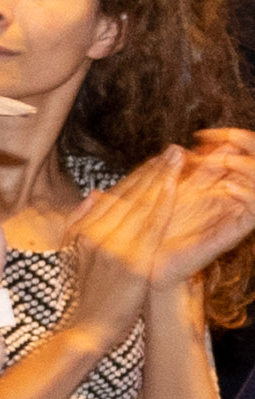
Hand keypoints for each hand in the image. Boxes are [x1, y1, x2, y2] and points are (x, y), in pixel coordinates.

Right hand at [63, 152, 218, 302]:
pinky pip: (152, 224)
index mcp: (83, 232)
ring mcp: (113, 247)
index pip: (115, 196)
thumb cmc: (87, 297)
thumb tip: (93, 194)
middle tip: (177, 151)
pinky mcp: (131, 261)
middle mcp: (96, 235)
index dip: (139, 175)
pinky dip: (165, 202)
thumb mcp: (75, 257)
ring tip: (182, 161)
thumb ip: (82, 223)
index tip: (158, 160)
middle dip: (155, 170)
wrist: (87, 330)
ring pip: (143, 204)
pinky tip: (176, 187)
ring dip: (164, 179)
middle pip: (130, 195)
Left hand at [143, 131, 254, 294]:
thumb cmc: (155, 230)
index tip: (204, 133)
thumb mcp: (161, 195)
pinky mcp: (235, 231)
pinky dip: (247, 195)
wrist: (153, 265)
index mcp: (217, 182)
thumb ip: (170, 174)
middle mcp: (232, 196)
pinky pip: (254, 211)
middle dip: (246, 146)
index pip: (238, 152)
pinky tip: (227, 187)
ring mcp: (236, 213)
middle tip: (225, 139)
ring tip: (226, 161)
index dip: (231, 137)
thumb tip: (176, 147)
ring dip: (247, 167)